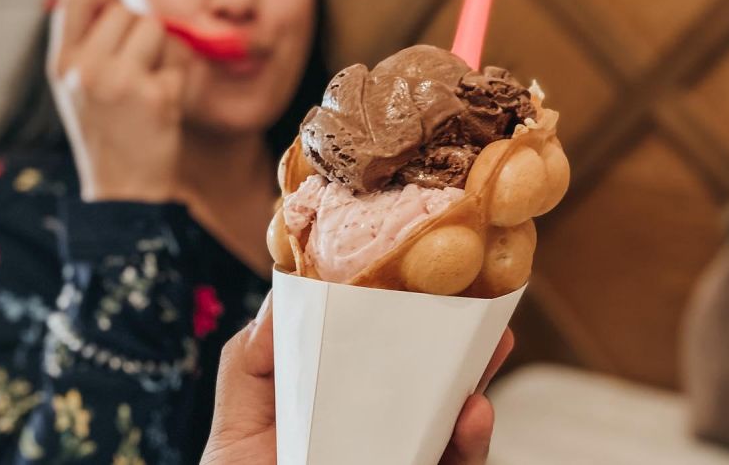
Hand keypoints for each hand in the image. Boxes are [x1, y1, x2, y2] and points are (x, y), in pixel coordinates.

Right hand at [47, 0, 185, 201]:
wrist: (123, 193)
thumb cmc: (107, 137)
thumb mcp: (78, 91)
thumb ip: (89, 46)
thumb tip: (115, 0)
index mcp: (62, 65)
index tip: (116, 12)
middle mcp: (86, 69)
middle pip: (125, 10)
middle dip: (140, 33)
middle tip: (140, 68)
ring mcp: (121, 82)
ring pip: (156, 28)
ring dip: (163, 52)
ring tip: (151, 86)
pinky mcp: (156, 97)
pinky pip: (178, 62)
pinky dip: (178, 80)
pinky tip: (164, 107)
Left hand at [200, 292, 514, 464]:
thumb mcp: (237, 418)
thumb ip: (251, 360)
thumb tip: (282, 296)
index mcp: (336, 401)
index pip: (376, 354)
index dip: (403, 318)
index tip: (422, 281)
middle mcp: (376, 429)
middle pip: (427, 382)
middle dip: (460, 345)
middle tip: (483, 310)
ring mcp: (402, 457)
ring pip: (453, 422)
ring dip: (477, 384)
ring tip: (491, 350)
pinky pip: (455, 463)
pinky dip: (470, 442)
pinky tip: (473, 415)